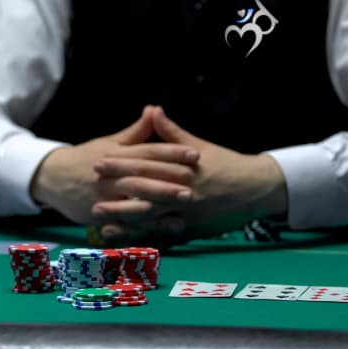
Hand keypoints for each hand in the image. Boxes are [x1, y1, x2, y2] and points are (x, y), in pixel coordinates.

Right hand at [30, 106, 198, 224]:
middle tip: (193, 186)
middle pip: (142, 179)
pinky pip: (126, 224)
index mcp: (115, 155)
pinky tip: (166, 228)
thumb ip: (135, 132)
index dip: (171, 153)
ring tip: (184, 208)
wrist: (52, 177)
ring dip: (160, 207)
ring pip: (135, 203)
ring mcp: (104, 198)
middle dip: (168, 183)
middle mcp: (110, 176)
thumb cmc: (86, 158)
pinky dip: (147, 227)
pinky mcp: (101, 216)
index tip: (194, 154)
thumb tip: (154, 109)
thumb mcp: (109, 142)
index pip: (146, 152)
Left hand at [93, 106, 286, 241]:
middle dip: (117, 192)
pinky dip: (143, 237)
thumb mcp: (199, 146)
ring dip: (125, 219)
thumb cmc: (226, 164)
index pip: (146, 164)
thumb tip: (153, 109)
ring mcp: (187, 213)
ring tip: (100, 219)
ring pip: (151, 217)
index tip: (99, 159)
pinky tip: (126, 239)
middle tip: (92, 190)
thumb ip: (172, 132)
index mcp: (182, 168)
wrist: (256, 188)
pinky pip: (164, 236)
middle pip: (144, 192)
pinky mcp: (192, 229)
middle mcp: (183, 192)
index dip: (121, 163)